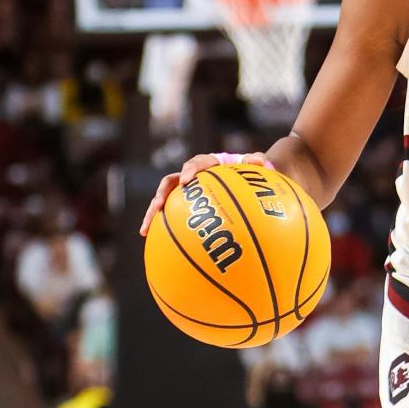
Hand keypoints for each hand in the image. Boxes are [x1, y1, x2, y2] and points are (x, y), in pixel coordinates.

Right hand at [139, 152, 273, 235]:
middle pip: (169, 183)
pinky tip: (158, 245)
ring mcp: (184, 191)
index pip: (195, 164)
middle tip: (158, 207)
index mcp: (205, 164)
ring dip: (153, 214)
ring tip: (145, 231)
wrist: (240, 176)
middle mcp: (190, 176)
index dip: (189, 171)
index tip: (187, 181)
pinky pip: (170, 216)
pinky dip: (163, 228)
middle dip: (161, 195)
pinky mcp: (183, 204)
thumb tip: (263, 163)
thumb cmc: (247, 172)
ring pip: (164, 200)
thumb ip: (257, 162)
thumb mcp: (255, 166)